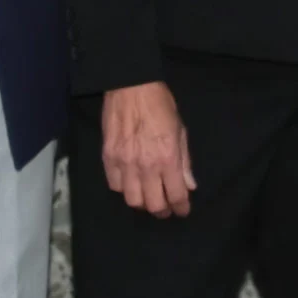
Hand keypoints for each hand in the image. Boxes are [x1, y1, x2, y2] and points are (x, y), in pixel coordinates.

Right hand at [100, 82, 194, 216]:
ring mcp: (125, 164)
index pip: (176, 195)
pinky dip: (124, 189)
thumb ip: (185, 161)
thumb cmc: (160, 105)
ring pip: (132, 200)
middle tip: (166, 208)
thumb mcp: (180, 130)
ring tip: (148, 197)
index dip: (181, 207)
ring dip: (143, 202)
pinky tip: (131, 183)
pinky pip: (115, 186)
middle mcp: (146, 166)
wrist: (131, 86)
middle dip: (162, 211)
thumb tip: (189, 185)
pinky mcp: (108, 159)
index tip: (183, 211)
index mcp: (168, 158)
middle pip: (153, 205)